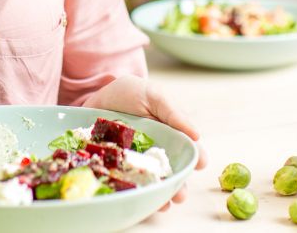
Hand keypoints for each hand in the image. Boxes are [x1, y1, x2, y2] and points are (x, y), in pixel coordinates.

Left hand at [83, 75, 207, 210]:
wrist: (95, 96)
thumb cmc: (129, 93)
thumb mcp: (153, 96)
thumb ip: (173, 113)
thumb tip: (196, 134)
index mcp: (169, 133)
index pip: (186, 148)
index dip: (196, 158)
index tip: (201, 163)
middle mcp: (155, 150)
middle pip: (172, 171)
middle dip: (179, 185)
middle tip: (181, 195)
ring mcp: (137, 161)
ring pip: (153, 182)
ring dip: (161, 194)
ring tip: (164, 203)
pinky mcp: (118, 167)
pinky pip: (128, 183)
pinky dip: (135, 194)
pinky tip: (140, 200)